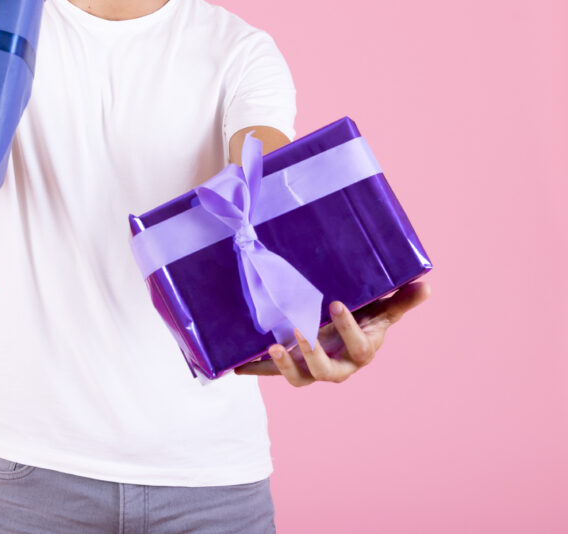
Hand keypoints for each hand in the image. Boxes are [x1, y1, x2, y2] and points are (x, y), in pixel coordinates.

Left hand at [234, 282, 430, 385]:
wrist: (344, 334)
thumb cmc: (364, 319)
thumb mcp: (381, 310)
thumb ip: (401, 300)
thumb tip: (426, 285)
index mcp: (361, 351)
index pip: (359, 344)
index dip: (349, 327)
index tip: (337, 303)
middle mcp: (338, 365)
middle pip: (326, 370)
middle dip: (312, 352)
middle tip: (300, 328)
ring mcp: (313, 368)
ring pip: (301, 378)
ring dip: (284, 365)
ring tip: (271, 347)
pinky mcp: (293, 365)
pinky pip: (273, 372)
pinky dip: (256, 369)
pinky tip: (237, 365)